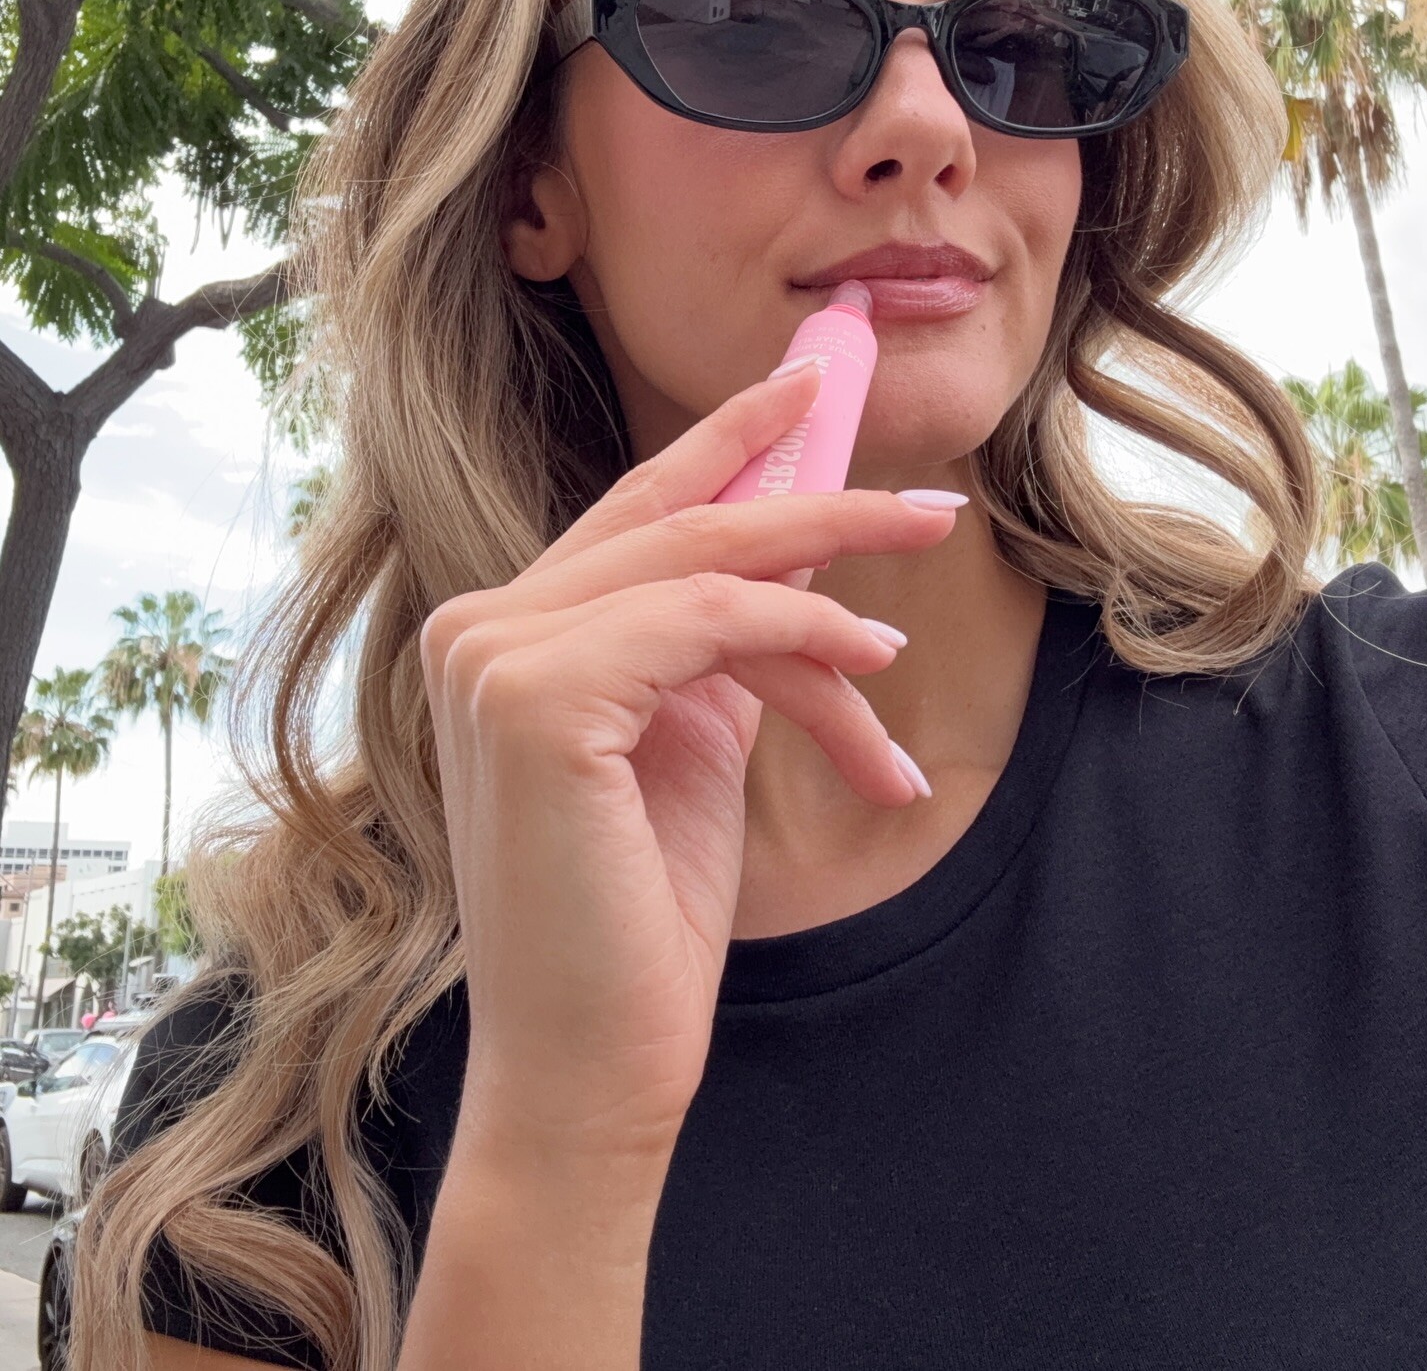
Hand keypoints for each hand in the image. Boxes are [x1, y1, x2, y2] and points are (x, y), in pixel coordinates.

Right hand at [419, 362, 958, 1161]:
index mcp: (502, 633)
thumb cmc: (640, 912)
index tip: (807, 386)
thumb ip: (714, 644)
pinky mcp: (535, 696)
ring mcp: (493, 655)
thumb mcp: (692, 740)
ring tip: (908, 624)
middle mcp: (478, 627)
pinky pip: (710, 623)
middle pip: (679, 526)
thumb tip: (801, 561)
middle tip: (927, 504)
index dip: (722, 440)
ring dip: (829, 587)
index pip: (630, 511)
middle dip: (814, 501)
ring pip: (706, 569)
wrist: (593, 1061)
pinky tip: (868, 667)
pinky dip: (804, 635)